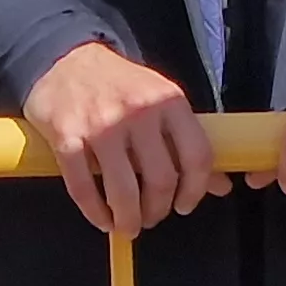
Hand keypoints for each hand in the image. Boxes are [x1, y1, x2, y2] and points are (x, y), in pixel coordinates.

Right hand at [25, 42, 225, 235]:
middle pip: (161, 179)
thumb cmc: (120, 85)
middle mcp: (139, 112)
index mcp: (169, 102)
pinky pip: (83, 187)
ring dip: (128, 219)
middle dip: (158, 210)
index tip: (185, 206)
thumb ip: (188, 142)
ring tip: (128, 225)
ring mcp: (101, 125)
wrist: (66, 59)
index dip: (195, 190)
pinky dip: (95, 212)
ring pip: (123, 190)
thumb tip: (220, 185)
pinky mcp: (66, 137)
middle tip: (152, 218)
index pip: (197, 155)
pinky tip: (102, 219)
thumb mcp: (161, 102)